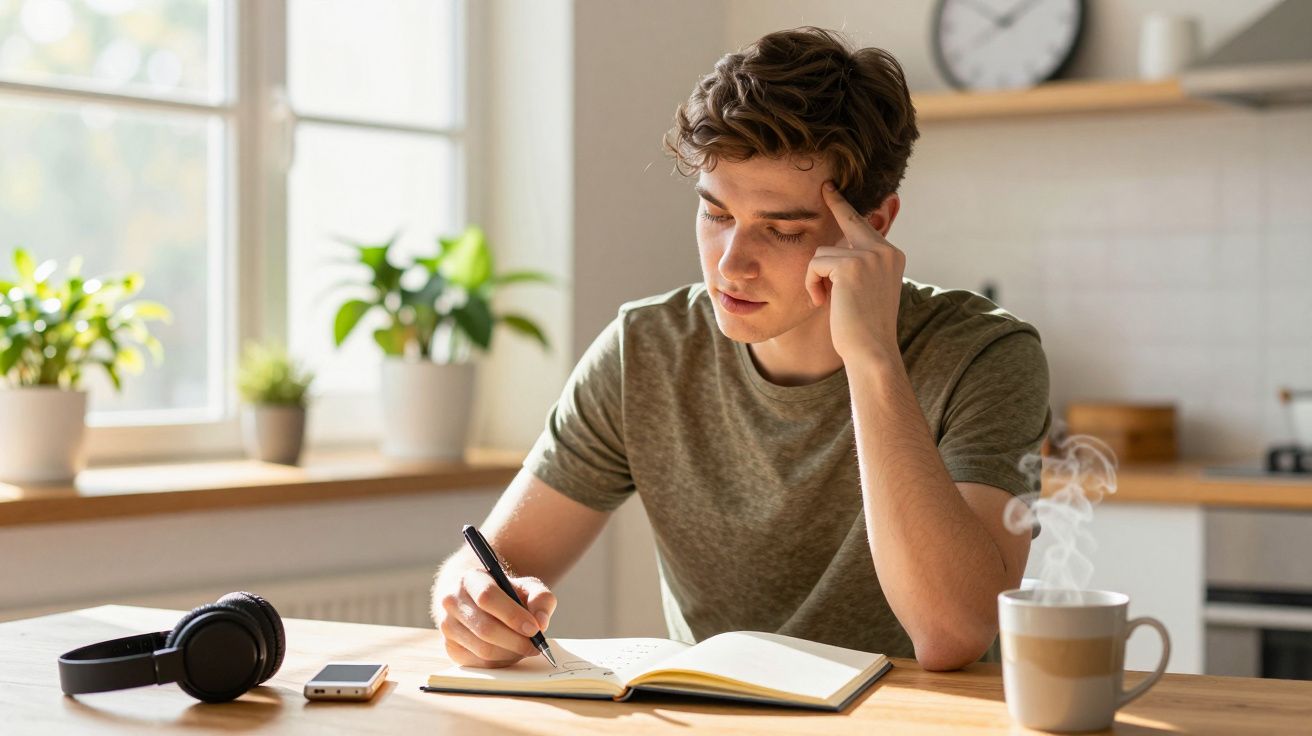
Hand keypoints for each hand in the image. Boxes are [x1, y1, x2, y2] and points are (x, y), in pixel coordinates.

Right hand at [433, 567, 556, 667]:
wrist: (477, 599)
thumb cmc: (506, 593)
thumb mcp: (527, 587)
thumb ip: (541, 599)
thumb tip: (541, 622)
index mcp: (470, 579)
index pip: (488, 597)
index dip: (512, 615)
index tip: (534, 629)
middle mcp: (452, 601)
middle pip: (485, 628)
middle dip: (516, 641)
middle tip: (536, 646)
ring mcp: (447, 626)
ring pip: (483, 649)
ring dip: (510, 653)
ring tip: (525, 648)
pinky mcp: (450, 647)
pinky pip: (479, 663)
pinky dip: (500, 662)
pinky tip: (510, 652)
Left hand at [806, 181, 904, 364]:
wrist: (871, 351)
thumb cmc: (861, 329)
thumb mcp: (863, 291)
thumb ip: (855, 266)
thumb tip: (833, 249)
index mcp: (891, 256)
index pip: (864, 225)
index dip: (846, 207)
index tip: (833, 190)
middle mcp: (885, 251)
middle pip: (849, 220)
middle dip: (836, 202)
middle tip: (825, 187)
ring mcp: (871, 255)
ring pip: (823, 252)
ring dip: (816, 277)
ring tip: (825, 300)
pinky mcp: (852, 264)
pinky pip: (815, 264)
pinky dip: (811, 284)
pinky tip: (821, 302)